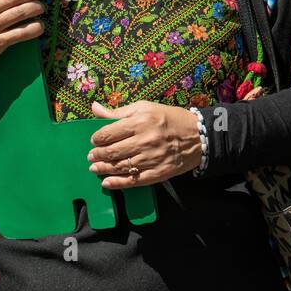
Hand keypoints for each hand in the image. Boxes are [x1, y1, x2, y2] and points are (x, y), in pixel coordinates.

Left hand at [87, 101, 202, 188]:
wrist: (199, 135)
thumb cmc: (170, 118)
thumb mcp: (146, 107)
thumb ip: (119, 111)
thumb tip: (95, 108)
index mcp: (141, 121)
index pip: (107, 133)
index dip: (96, 139)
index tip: (95, 140)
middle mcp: (145, 141)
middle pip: (111, 151)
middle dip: (97, 155)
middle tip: (92, 156)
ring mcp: (151, 159)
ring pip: (119, 166)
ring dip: (103, 168)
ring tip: (96, 168)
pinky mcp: (157, 173)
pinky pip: (132, 180)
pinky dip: (117, 183)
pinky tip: (107, 182)